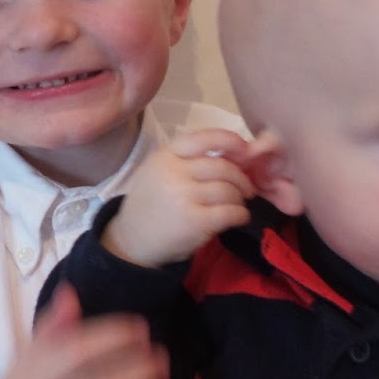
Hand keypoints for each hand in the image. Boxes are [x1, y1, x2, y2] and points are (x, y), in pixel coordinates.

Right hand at [102, 128, 256, 267]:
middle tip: (246, 189)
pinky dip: (241, 214)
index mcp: (166, 156)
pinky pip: (231, 212)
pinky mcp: (195, 222)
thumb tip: (234, 155)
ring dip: (240, 199)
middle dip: (241, 179)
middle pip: (223, 167)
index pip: (205, 138)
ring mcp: (184, 197)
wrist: (132, 240)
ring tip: (236, 205)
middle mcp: (174, 172)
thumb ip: (189, 160)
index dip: (231, 141)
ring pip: (229, 190)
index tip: (245, 150)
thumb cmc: (151, 204)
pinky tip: (239, 217)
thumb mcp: (159, 171)